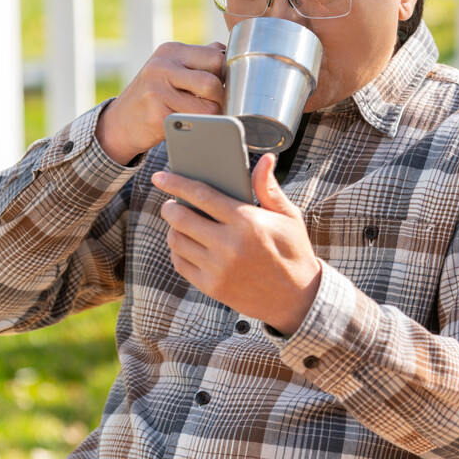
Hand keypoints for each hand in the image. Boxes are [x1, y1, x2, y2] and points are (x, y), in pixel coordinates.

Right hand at [96, 41, 225, 164]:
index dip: (225, 74)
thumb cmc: (154, 95)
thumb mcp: (171, 68)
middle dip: (220, 98)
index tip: (221, 86)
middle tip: (214, 105)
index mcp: (171, 51)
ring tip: (200, 116)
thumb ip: (199, 59)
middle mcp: (162, 67)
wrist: (120, 123)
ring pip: (208, 107)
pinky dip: (198, 127)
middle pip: (212, 82)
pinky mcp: (157, 115)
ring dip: (212, 116)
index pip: (216, 57)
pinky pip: (194, 124)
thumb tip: (232, 55)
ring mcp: (157, 91)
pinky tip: (186, 125)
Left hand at [152, 154, 321, 335]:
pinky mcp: (212, 287)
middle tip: (170, 203)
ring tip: (180, 224)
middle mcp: (230, 245)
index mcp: (247, 221)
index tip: (160, 177)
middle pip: (181, 218)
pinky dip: (178, 251)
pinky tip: (186, 245)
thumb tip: (265, 159)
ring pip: (177, 241)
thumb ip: (268, 187)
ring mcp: (219, 268)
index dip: (176, 183)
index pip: (201, 195)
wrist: (297, 299)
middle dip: (170, 207)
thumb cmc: (292, 251)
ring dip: (173, 229)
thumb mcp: (288, 217)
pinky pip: (180, 264)